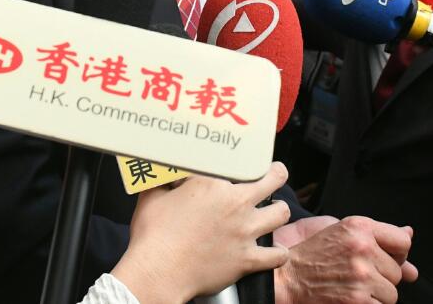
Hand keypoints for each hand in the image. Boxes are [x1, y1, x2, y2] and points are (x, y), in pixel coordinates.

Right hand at [112, 162, 290, 303]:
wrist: (158, 272)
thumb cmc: (153, 236)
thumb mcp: (152, 196)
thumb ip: (162, 178)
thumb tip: (161, 170)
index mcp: (213, 183)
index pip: (237, 162)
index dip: (242, 159)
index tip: (242, 161)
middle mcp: (235, 203)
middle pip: (272, 179)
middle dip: (276, 174)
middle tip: (275, 174)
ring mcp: (244, 231)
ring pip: (280, 213)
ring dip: (279, 210)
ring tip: (275, 210)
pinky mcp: (247, 258)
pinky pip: (276, 255)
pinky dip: (278, 253)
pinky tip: (276, 251)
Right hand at [274, 216, 417, 303]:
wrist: (289, 278)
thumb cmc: (315, 255)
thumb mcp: (344, 232)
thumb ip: (378, 234)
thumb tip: (409, 234)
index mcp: (360, 227)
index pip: (403, 242)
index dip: (398, 254)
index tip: (387, 259)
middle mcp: (363, 248)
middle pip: (397, 271)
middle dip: (382, 277)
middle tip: (358, 275)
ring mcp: (361, 275)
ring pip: (392, 293)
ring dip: (376, 295)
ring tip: (353, 286)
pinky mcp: (358, 299)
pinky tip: (351, 298)